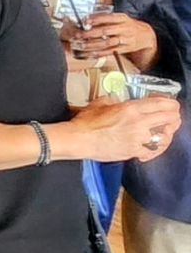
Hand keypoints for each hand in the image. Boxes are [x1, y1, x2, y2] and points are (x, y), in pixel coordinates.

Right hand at [66, 97, 181, 162]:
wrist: (79, 139)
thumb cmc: (86, 123)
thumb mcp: (101, 103)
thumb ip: (116, 100)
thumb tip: (121, 100)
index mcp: (131, 109)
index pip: (162, 104)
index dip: (172, 103)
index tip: (172, 104)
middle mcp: (138, 124)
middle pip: (169, 118)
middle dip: (174, 117)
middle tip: (173, 117)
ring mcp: (137, 139)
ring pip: (165, 137)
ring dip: (168, 133)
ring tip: (167, 132)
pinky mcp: (133, 152)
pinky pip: (152, 151)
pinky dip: (155, 149)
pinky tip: (155, 146)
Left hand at [68, 13, 156, 59]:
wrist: (146, 35)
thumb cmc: (129, 25)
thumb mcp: (121, 18)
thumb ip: (107, 17)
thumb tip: (89, 17)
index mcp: (123, 18)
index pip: (108, 18)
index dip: (96, 19)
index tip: (85, 21)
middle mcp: (124, 28)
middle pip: (106, 31)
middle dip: (91, 33)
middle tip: (80, 35)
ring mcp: (125, 39)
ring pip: (108, 42)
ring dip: (94, 44)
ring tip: (83, 45)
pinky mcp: (125, 48)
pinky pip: (112, 51)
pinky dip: (101, 53)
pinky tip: (93, 53)